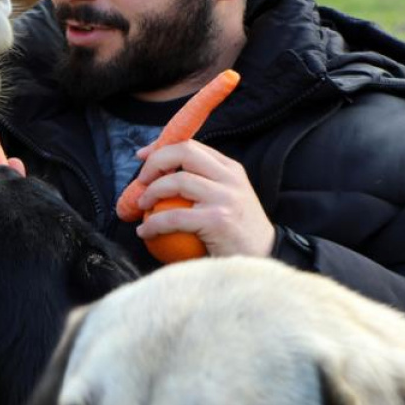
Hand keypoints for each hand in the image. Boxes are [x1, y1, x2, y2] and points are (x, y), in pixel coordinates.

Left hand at [133, 139, 274, 257]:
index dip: (161, 147)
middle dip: (155, 162)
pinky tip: (144, 231)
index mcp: (230, 168)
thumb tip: (158, 172)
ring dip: (150, 193)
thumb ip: (202, 182)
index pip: (191, 145)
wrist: (263, 259)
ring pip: (176, 181)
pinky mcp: (217, 220)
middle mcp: (230, 178)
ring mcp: (225, 197)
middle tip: (141, 181)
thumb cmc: (237, 232)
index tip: (142, 156)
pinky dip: (153, 223)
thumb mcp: (227, 198)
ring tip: (142, 206)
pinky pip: (173, 217)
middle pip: (184, 153)